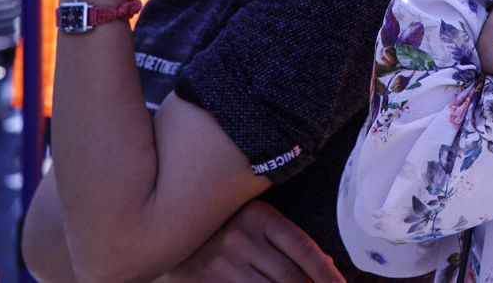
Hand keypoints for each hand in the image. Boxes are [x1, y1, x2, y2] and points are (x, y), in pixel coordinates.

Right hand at [160, 201, 342, 282]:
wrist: (166, 229)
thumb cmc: (223, 227)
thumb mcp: (255, 221)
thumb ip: (285, 240)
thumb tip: (327, 265)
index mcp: (259, 215)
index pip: (302, 248)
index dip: (326, 273)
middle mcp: (240, 237)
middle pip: (290, 277)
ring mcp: (220, 262)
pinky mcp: (203, 282)